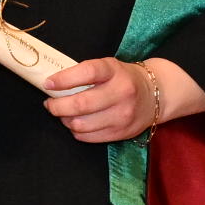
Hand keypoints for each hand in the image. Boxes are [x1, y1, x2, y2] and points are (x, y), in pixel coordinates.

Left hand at [45, 56, 204, 146]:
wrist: (157, 94)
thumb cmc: (124, 78)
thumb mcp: (110, 67)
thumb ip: (86, 74)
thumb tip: (53, 85)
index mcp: (115, 71)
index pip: (87, 72)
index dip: (64, 79)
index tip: (48, 84)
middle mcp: (122, 92)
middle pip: (81, 104)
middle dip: (58, 106)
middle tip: (50, 104)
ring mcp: (123, 115)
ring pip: (82, 124)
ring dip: (65, 120)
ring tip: (63, 114)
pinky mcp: (122, 132)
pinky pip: (89, 137)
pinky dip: (76, 131)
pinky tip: (76, 123)